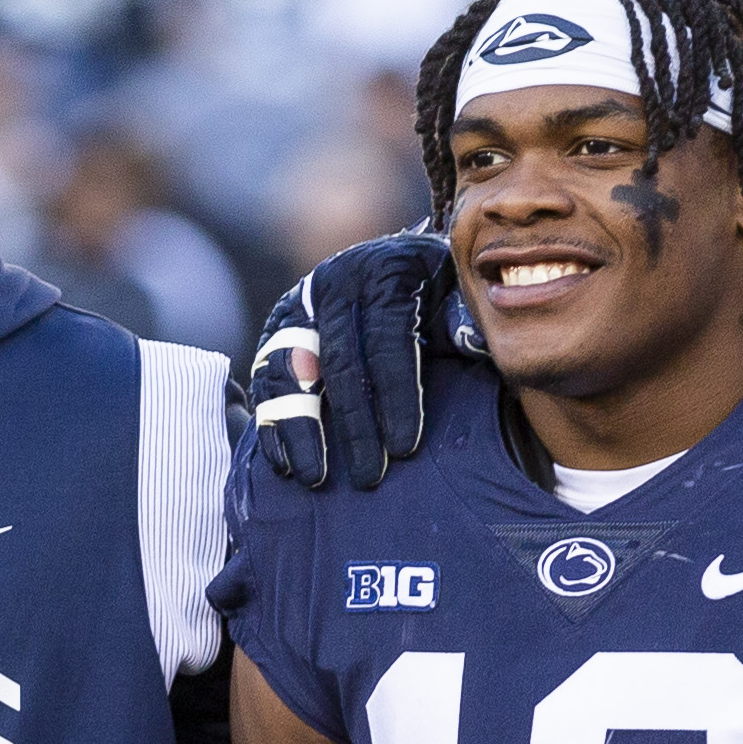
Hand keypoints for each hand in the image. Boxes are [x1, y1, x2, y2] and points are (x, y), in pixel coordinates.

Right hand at [245, 229, 474, 491]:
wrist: (399, 265)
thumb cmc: (440, 292)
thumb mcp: (460, 295)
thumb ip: (467, 321)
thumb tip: (476, 347)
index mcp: (385, 270)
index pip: (387, 339)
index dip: (396, 395)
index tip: (405, 448)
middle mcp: (334, 282)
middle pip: (338, 362)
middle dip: (353, 426)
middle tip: (368, 477)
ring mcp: (298, 305)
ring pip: (289, 372)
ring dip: (301, 430)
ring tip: (316, 478)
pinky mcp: (276, 331)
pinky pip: (266, 379)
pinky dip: (273, 422)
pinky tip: (285, 462)